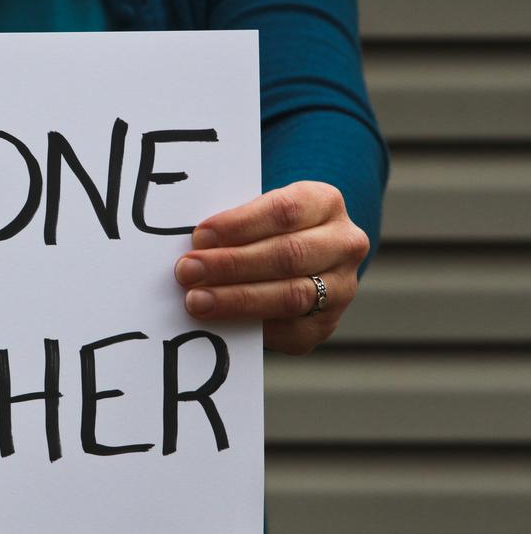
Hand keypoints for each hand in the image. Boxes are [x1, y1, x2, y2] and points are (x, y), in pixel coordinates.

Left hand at [173, 181, 369, 354]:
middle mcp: (344, 244)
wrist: (297, 261)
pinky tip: (220, 323)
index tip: (201, 236)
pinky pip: (288, 330)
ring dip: (237, 300)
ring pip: (290, 295)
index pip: (285, 211)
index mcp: (325, 203)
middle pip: (287, 255)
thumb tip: (196, 245)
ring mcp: (341, 287)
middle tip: (188, 271)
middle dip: (232, 265)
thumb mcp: (256, 214)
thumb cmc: (264, 231)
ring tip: (196, 300)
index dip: (240, 224)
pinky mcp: (326, 324)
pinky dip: (251, 326)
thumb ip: (234, 225)